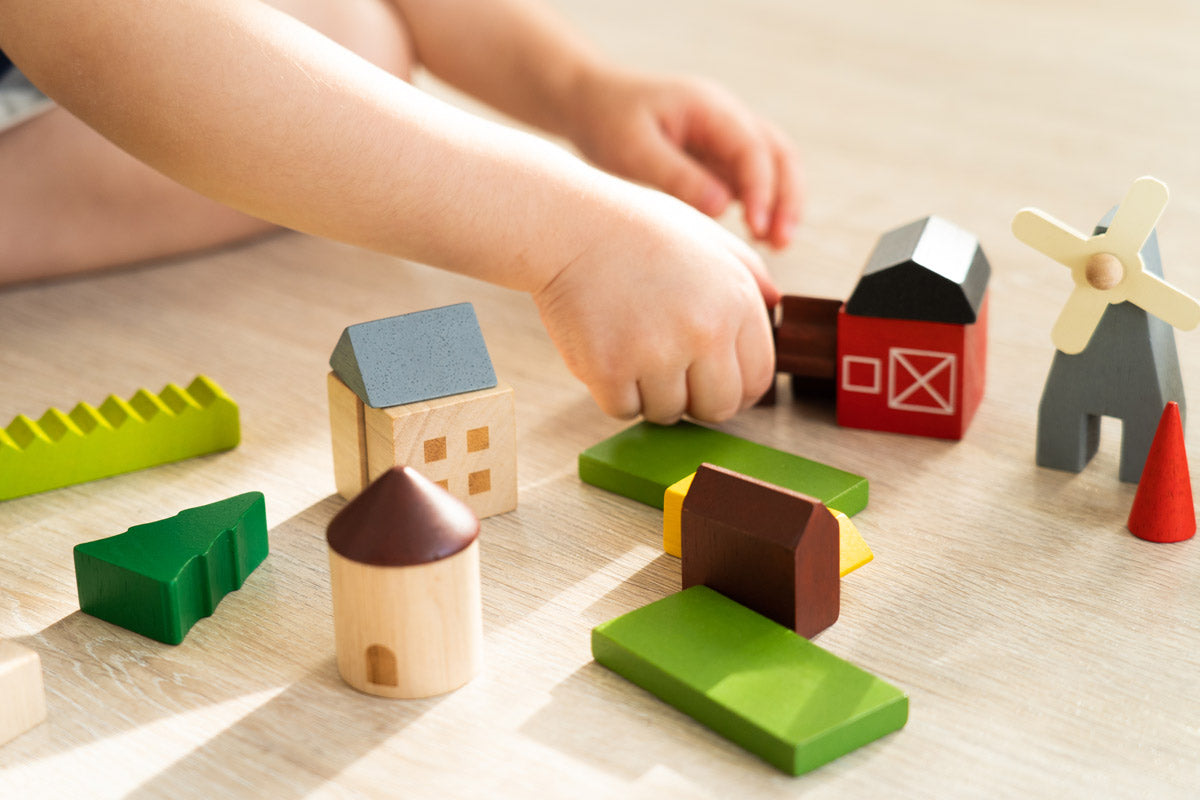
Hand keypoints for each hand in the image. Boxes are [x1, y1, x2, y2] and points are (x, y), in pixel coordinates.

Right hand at [532, 182, 778, 423]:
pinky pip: (624, 411)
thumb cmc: (636, 229)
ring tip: (633, 349)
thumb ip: (749, 275)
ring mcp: (656, 354)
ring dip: (651, 393)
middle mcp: (704, 331)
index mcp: (735, 301)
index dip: (735, 387)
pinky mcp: (610, 370)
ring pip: (668, 413)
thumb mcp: (708, 237)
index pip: (757, 379)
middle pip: (718, 408)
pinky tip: (608, 353)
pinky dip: (614, 392)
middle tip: (671, 374)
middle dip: (697, 398)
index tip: (712, 381)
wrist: (569, 225)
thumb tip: (774, 308)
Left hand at [566, 67, 803, 248]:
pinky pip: (752, 182)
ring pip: (774, 168)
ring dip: (781, 204)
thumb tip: (722, 207)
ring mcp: (727, 138)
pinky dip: (761, 207)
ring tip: (776, 245)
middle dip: (787, 198)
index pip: (753, 148)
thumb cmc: (608, 121)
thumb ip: (677, 176)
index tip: (757, 226)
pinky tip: (755, 237)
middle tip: (781, 242)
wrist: (590, 104)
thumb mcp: (634, 150)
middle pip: (779, 154)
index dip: (761, 188)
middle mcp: (728, 119)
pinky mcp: (719, 159)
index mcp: (710, 108)